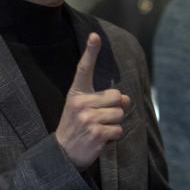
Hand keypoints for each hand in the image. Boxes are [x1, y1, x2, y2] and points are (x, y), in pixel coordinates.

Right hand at [55, 33, 130, 170]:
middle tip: (102, 118)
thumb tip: (126, 98)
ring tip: (99, 129)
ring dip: (115, 124)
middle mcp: (80, 103)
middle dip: (116, 108)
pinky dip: (114, 136)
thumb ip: (105, 99)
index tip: (95, 36)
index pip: (84, 69)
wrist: (63, 153)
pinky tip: (101, 139)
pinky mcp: (96, 133)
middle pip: (117, 96)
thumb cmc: (77, 126)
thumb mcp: (83, 108)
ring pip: (120, 114)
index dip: (90, 51)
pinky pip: (119, 130)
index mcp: (76, 93)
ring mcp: (87, 118)